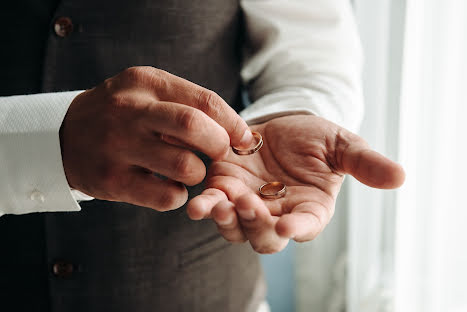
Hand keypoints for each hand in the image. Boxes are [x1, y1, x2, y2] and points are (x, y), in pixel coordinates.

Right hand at [60, 66, 252, 210]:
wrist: (64, 136)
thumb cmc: (120, 113)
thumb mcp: (147, 92)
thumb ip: (187, 103)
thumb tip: (237, 131)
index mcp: (145, 83)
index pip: (204, 101)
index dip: (233, 123)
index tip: (244, 139)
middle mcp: (129, 111)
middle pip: (193, 126)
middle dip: (219, 145)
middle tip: (219, 155)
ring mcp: (118, 146)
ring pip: (184, 166)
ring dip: (198, 174)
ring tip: (188, 170)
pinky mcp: (111, 180)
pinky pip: (167, 196)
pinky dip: (178, 195)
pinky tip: (169, 187)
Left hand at [187, 115, 404, 252]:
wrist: (283, 125)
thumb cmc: (316, 139)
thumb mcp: (342, 145)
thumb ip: (365, 162)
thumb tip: (400, 177)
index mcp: (309, 210)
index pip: (305, 227)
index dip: (298, 229)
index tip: (289, 227)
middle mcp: (277, 216)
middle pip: (265, 238)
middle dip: (257, 226)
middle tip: (250, 205)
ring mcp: (248, 205)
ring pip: (236, 229)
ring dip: (228, 220)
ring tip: (219, 206)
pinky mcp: (225, 189)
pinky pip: (214, 206)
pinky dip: (206, 207)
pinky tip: (197, 205)